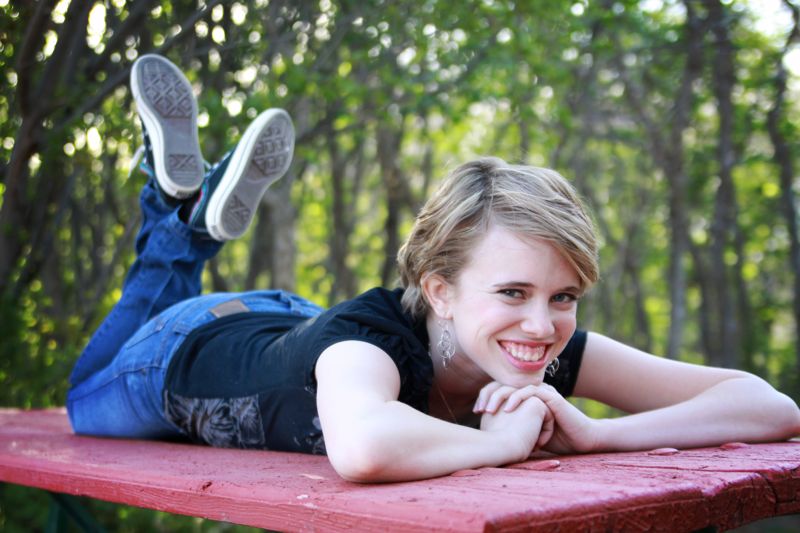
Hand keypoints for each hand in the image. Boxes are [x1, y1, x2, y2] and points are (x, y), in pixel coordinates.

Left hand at [474, 381, 596, 453]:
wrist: (580, 442)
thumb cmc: (554, 439)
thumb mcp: (526, 434)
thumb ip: (511, 429)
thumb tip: (486, 437)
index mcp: (525, 397)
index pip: (500, 389)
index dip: (486, 397)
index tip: (476, 412)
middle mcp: (533, 391)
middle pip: (504, 384)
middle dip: (489, 395)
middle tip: (479, 410)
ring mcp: (542, 392)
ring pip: (515, 387)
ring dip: (500, 397)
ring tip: (489, 410)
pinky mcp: (552, 397)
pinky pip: (531, 392)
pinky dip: (518, 399)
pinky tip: (508, 409)